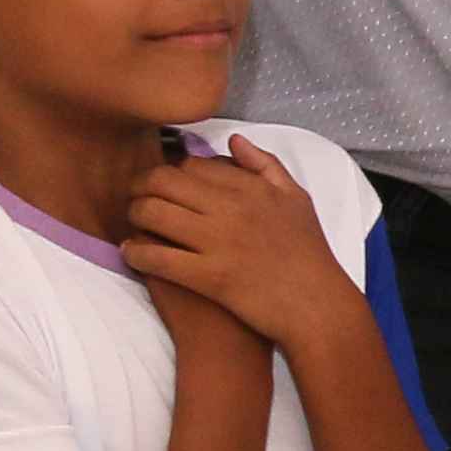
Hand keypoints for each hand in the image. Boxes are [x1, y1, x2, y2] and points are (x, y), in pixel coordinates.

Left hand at [120, 137, 359, 355]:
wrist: (317, 309)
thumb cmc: (310, 256)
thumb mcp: (298, 200)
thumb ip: (267, 166)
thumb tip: (234, 141)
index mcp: (252, 188)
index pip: (192, 164)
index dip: (172, 171)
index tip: (165, 184)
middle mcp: (233, 209)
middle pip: (164, 181)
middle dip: (140, 187)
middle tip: (136, 198)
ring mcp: (219, 243)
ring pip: (152, 213)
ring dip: (134, 215)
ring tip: (135, 224)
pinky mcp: (208, 276)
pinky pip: (156, 257)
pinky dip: (136, 253)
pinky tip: (134, 254)